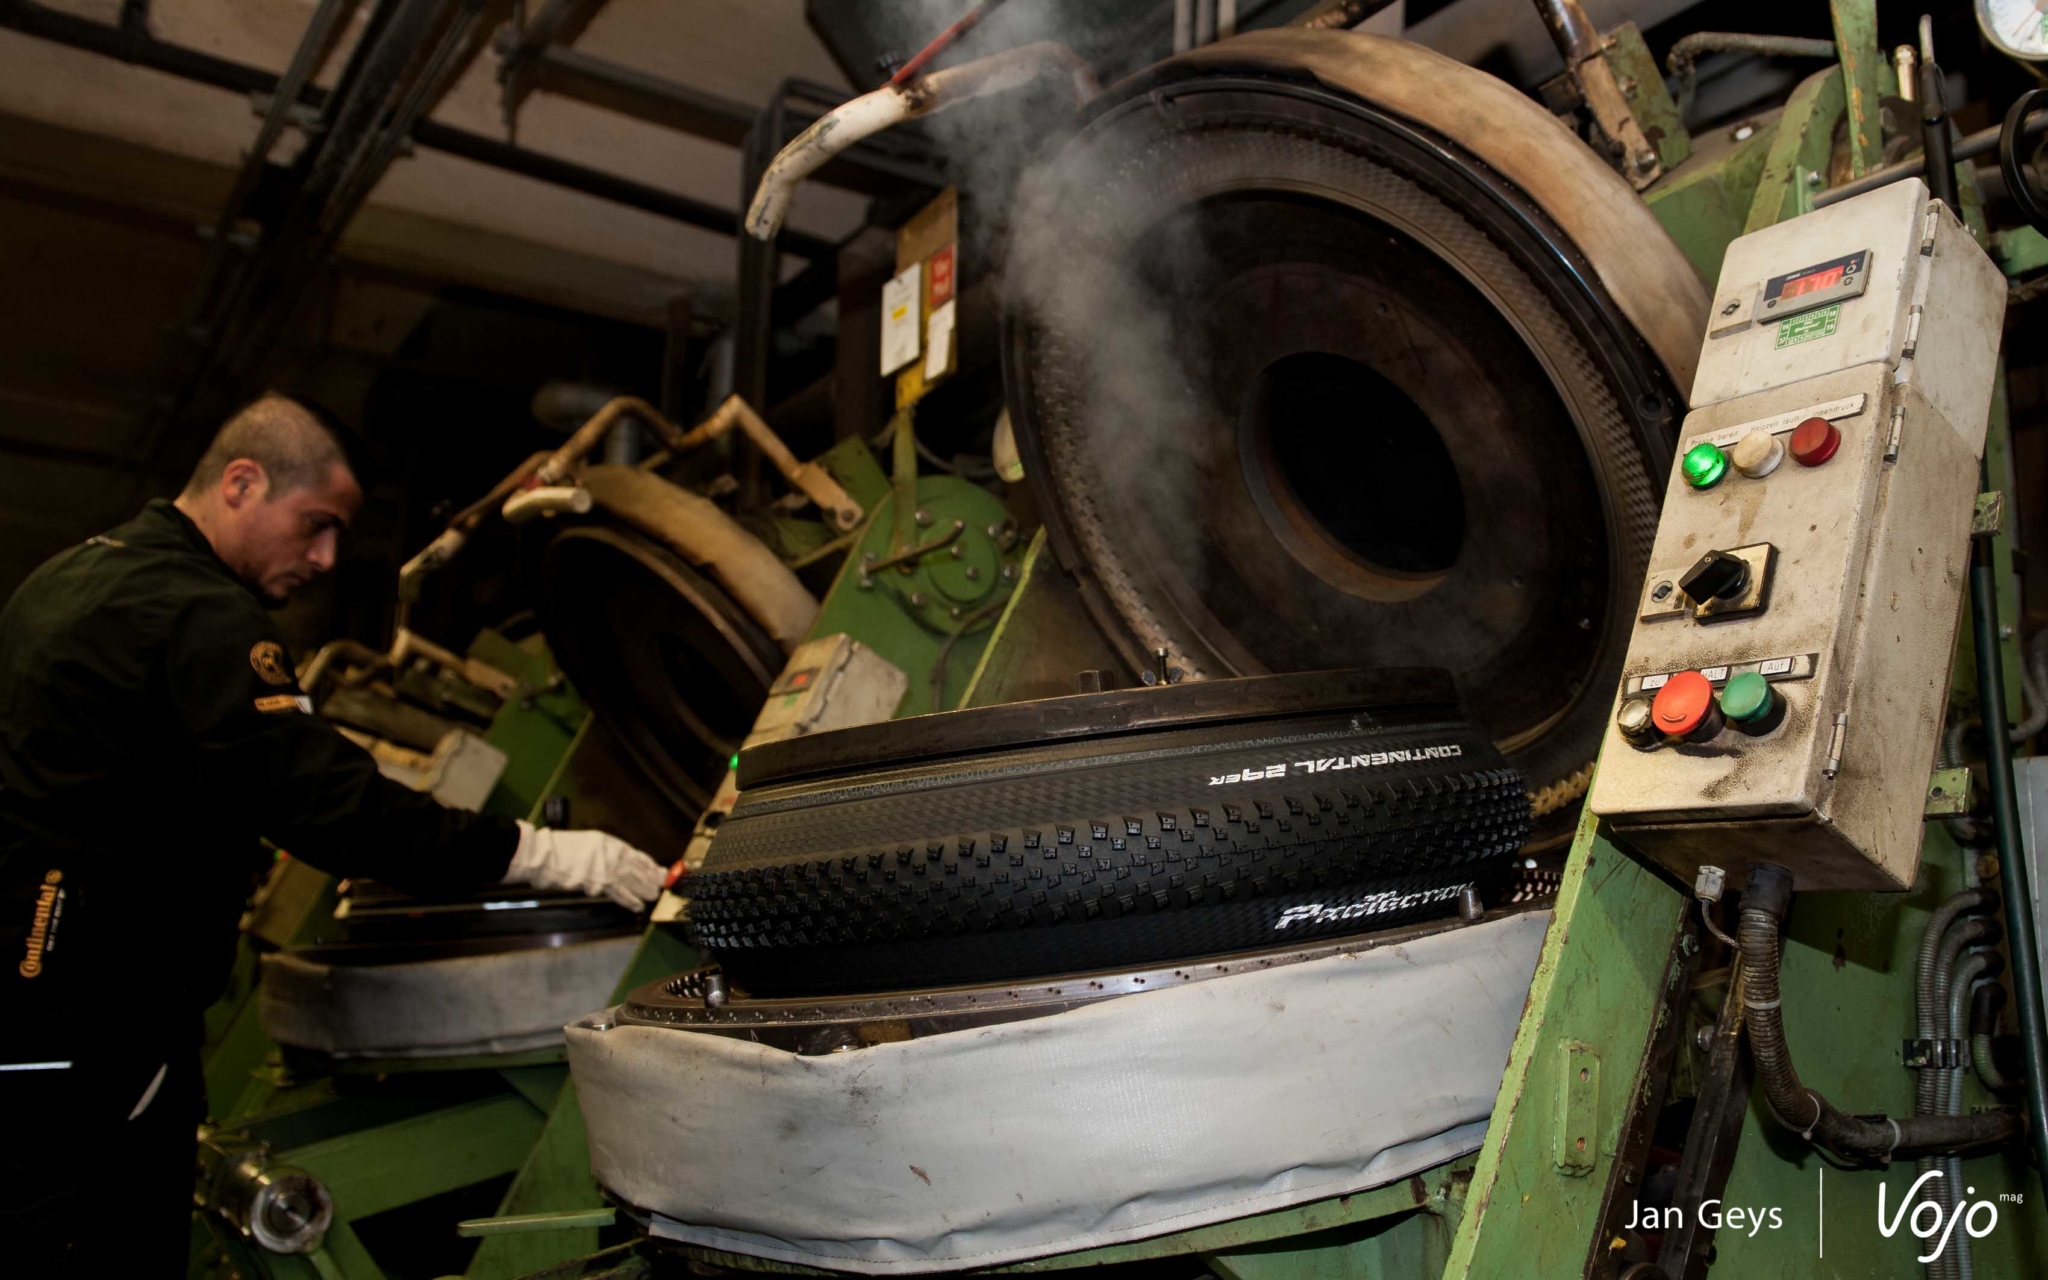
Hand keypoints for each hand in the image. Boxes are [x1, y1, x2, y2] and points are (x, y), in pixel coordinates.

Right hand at [505, 820, 666, 910]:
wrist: (547, 856)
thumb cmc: (565, 848)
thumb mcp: (593, 844)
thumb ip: (610, 854)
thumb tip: (625, 865)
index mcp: (613, 845)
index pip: (638, 857)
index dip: (651, 866)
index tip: (661, 871)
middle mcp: (613, 856)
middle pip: (639, 871)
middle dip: (652, 880)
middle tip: (662, 887)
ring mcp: (607, 871)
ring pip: (633, 883)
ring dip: (645, 891)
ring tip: (653, 897)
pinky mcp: (598, 885)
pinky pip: (618, 894)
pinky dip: (629, 900)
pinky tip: (637, 905)